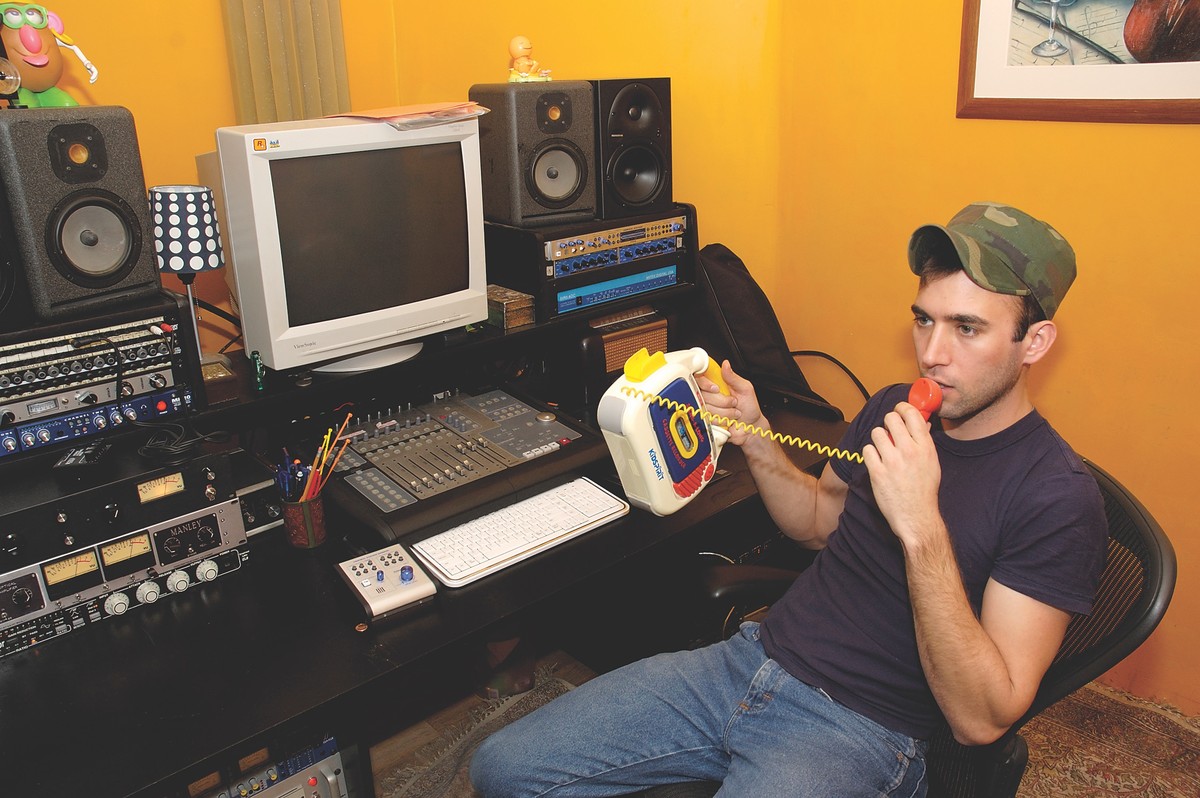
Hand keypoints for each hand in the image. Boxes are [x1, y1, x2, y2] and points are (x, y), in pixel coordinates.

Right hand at [696, 360, 765, 446]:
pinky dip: (721, 420)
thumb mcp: (745, 389)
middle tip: (734, 402)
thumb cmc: (749, 408)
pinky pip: (708, 419)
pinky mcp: (707, 420)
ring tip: (734, 412)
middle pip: (703, 394)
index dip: (705, 383)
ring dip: (724, 412)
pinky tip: (728, 420)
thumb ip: (733, 377)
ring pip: (706, 407)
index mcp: (718, 383)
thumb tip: (725, 364)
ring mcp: (707, 408)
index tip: (716, 389)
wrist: (750, 428)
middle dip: (722, 401)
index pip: (701, 378)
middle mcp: (710, 395)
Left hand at [862, 401, 941, 547]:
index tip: (899, 409)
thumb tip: (922, 423)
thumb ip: (925, 441)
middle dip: (888, 422)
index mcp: (925, 447)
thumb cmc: (924, 491)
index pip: (912, 414)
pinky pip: (867, 450)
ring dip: (878, 439)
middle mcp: (909, 451)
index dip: (902, 407)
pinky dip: (870, 454)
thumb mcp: (932, 463)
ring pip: (876, 433)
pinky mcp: (877, 472)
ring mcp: (892, 462)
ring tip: (883, 449)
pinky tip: (877, 461)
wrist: (916, 516)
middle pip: (891, 418)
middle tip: (889, 430)